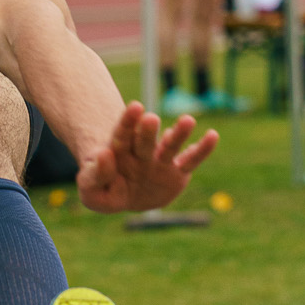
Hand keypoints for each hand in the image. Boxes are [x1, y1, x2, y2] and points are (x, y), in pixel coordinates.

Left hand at [77, 102, 217, 214]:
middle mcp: (141, 152)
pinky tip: (213, 136)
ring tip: (188, 120)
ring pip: (171, 145)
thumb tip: (104, 154)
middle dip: (147, 130)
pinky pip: (191, 160)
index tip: (134, 107)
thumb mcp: (92, 191)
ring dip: (179, 133)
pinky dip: (202, 149)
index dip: (127, 122)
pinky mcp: (177, 173)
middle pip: (144, 139)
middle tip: (151, 118)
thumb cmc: (104, 190)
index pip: (121, 135)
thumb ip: (95, 175)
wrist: (125, 197)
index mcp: (119, 151)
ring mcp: (160, 161)